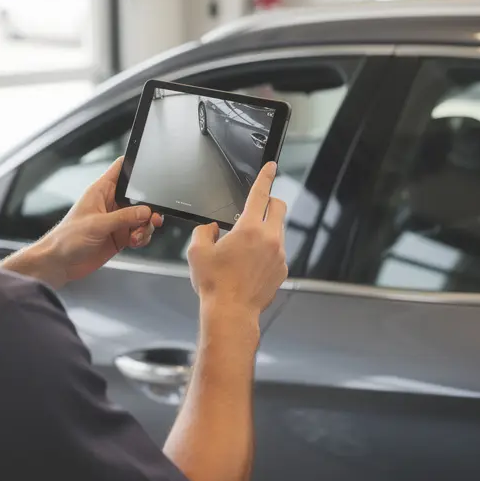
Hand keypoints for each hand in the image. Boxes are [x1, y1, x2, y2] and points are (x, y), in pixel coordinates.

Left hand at [5, 157, 163, 287]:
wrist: (60, 263)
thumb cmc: (67, 239)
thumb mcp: (97, 225)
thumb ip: (123, 217)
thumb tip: (145, 211)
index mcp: (101, 191)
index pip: (121, 169)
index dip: (135, 166)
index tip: (151, 172)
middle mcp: (111, 204)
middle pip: (139, 197)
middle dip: (149, 207)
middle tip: (152, 217)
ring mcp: (116, 221)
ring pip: (142, 217)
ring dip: (146, 226)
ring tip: (138, 236)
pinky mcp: (120, 236)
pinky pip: (139, 233)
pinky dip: (142, 238)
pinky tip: (135, 242)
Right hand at [187, 162, 287, 323]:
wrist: (231, 312)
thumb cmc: (214, 284)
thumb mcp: (197, 252)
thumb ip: (204, 232)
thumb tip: (212, 229)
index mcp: (248, 229)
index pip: (260, 194)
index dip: (266, 177)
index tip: (272, 167)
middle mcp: (269, 239)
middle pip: (278, 207)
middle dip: (270, 202)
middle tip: (257, 208)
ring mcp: (279, 255)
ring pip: (278, 230)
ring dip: (265, 229)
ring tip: (245, 248)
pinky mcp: (282, 269)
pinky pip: (277, 251)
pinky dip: (267, 251)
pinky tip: (250, 265)